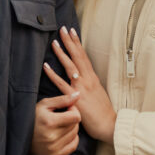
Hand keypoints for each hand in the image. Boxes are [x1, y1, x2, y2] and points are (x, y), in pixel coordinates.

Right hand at [31, 92, 80, 154]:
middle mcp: (51, 137)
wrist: (17, 135)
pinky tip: (63, 134)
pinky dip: (72, 139)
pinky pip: (73, 147)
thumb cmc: (32, 116)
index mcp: (49, 122)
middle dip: (71, 119)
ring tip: (60, 125)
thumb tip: (78, 94)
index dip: (73, 110)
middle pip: (75, 126)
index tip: (66, 109)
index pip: (76, 116)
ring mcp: (53, 148)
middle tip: (62, 116)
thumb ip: (62, 99)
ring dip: (71, 128)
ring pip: (75, 135)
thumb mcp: (44, 104)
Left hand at [44, 27, 116, 143]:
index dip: (77, 43)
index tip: (72, 32)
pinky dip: (53, 74)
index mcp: (93, 77)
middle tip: (62, 29)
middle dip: (70, 42)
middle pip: (78, 56)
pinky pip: (61, 84)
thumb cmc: (103, 111)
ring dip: (61, 53)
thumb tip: (82, 76)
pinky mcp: (75, 98)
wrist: (109, 125)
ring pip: (70, 66)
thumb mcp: (98, 93)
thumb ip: (89, 84)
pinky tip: (45, 66)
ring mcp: (81, 87)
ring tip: (54, 42)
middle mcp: (88, 79)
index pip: (84, 56)